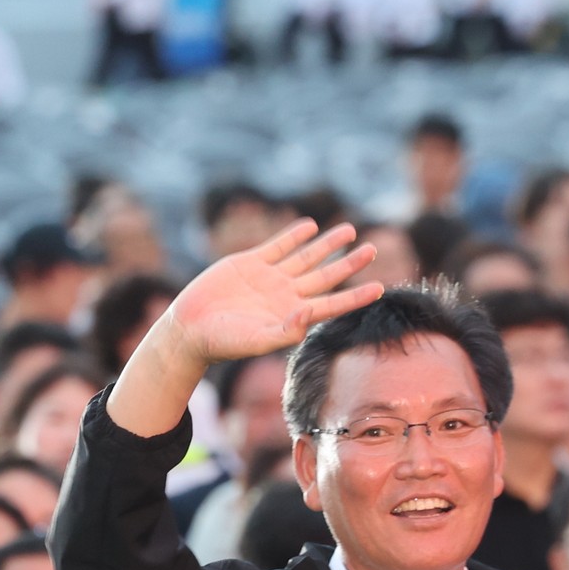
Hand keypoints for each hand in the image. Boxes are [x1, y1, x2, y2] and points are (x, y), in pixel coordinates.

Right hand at [151, 220, 384, 371]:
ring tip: (350, 230)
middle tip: (373, 249)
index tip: (379, 288)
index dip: (355, 297)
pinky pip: (278, 246)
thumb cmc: (222, 342)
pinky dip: (293, 236)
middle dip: (349, 263)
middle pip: (326, 276)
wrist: (189, 329)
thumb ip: (286, 330)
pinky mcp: (250, 263)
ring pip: (306, 256)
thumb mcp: (256, 341)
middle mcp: (285, 295)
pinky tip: (309, 226)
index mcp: (292, 316)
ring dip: (327, 244)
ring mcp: (269, 277)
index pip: (332, 305)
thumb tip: (312, 311)